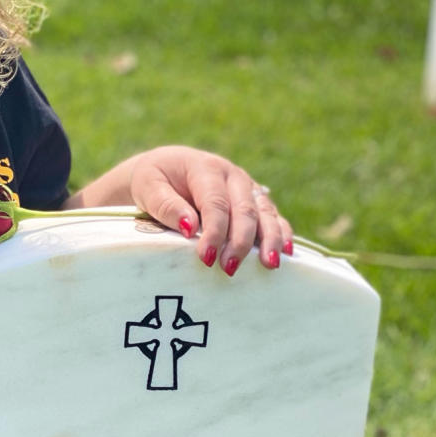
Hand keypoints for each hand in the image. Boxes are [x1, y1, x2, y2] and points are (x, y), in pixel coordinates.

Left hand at [125, 146, 292, 275]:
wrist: (166, 169)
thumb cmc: (154, 180)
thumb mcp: (149, 187)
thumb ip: (167, 205)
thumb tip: (189, 227)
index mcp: (206, 168)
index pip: (215, 202)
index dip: (214, 231)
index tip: (207, 258)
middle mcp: (232, 176)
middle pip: (245, 209)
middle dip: (240, 241)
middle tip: (230, 268)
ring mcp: (247, 188)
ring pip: (265, 213)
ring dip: (269, 239)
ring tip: (269, 265)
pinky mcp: (254, 201)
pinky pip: (273, 217)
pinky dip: (282, 233)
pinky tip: (286, 252)